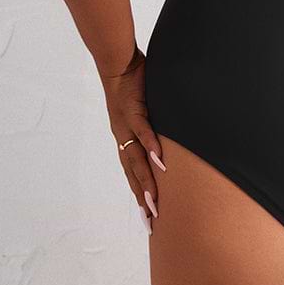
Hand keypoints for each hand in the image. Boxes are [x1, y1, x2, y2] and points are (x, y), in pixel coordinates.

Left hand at [99, 45, 165, 231]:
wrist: (118, 63)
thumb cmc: (133, 83)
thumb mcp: (144, 109)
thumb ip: (152, 125)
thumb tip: (166, 138)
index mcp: (126, 138)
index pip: (133, 172)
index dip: (140, 193)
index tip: (149, 216)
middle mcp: (124, 137)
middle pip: (133, 173)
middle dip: (143, 198)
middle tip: (152, 222)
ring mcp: (127, 125)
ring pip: (136, 159)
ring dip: (146, 181)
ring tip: (154, 202)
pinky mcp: (133, 109)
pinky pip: (143, 131)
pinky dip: (151, 147)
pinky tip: (160, 162)